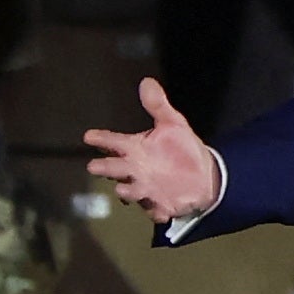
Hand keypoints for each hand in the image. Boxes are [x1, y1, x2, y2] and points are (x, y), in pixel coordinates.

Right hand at [83, 78, 220, 223]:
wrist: (204, 173)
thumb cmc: (181, 148)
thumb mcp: (173, 124)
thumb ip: (158, 106)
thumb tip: (147, 81)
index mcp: (135, 148)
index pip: (113, 142)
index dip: (102, 139)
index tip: (89, 136)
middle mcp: (135, 169)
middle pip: (115, 168)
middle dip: (106, 168)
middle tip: (94, 167)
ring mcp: (147, 188)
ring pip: (131, 191)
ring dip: (126, 191)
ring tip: (121, 190)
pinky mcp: (161, 204)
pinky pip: (156, 210)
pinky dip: (156, 211)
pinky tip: (160, 212)